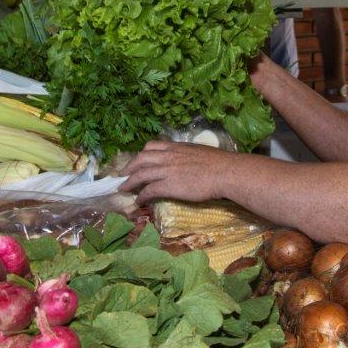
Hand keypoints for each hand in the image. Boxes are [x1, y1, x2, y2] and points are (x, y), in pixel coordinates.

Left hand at [121, 140, 239, 203]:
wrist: (224, 172)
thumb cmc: (218, 162)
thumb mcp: (198, 151)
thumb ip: (186, 155)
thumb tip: (184, 161)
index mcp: (175, 147)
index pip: (151, 146)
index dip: (141, 154)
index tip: (137, 160)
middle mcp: (167, 156)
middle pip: (140, 159)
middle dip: (129, 167)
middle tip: (123, 175)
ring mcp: (166, 171)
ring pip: (140, 175)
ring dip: (130, 182)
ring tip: (124, 189)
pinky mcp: (167, 186)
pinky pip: (148, 190)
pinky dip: (141, 196)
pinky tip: (139, 201)